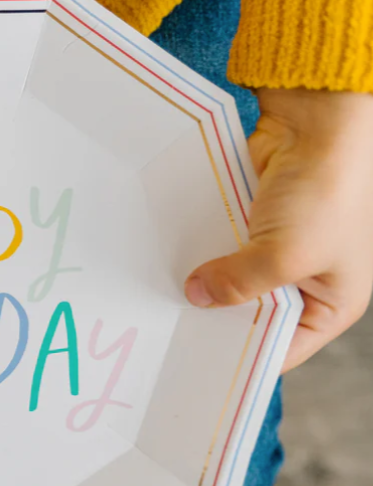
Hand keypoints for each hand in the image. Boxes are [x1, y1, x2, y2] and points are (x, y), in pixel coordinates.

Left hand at [184, 88, 372, 372]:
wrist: (319, 119)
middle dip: (213, 316)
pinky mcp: (251, 217)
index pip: (280, 347)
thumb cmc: (325, 192)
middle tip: (165, 331)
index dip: (241, 356)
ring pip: (228, 275)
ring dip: (200, 279)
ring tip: (154, 299)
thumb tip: (195, 296)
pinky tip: (162, 259)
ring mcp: (276, 245)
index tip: (194, 365)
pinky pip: (218, 240)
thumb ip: (238, 284)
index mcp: (331, 302)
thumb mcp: (284, 255)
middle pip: (249, 312)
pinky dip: (197, 246)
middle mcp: (304, 279)